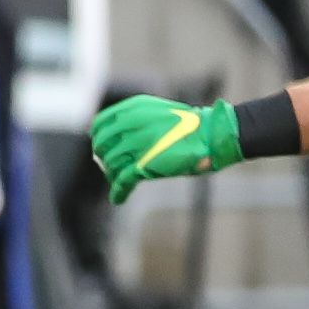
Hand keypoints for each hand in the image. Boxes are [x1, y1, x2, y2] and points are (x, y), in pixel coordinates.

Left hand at [88, 94, 244, 202]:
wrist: (210, 135)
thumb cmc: (186, 125)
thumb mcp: (156, 112)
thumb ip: (134, 120)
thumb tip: (114, 135)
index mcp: (133, 110)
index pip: (100, 124)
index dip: (98, 137)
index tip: (101, 145)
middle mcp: (131, 125)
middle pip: (102, 145)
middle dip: (104, 157)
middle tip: (110, 165)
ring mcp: (137, 145)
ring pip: (111, 164)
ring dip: (112, 174)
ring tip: (119, 180)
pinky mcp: (145, 165)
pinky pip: (122, 181)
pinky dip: (118, 192)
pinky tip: (117, 198)